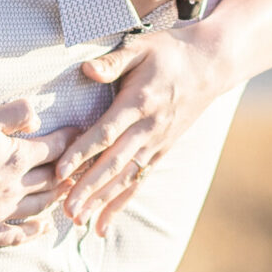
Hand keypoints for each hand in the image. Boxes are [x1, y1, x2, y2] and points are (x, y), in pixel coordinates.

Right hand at [0, 100, 76, 247]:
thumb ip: (12, 115)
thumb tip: (38, 118)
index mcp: (16, 158)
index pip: (54, 148)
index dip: (70, 140)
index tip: (83, 135)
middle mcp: (16, 187)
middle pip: (51, 178)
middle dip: (70, 170)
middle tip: (84, 166)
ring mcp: (2, 213)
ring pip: (39, 206)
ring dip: (56, 198)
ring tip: (69, 192)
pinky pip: (17, 234)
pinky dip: (33, 231)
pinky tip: (42, 228)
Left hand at [56, 26, 228, 234]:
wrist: (211, 65)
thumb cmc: (169, 52)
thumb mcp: (141, 47)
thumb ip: (113, 62)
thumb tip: (88, 70)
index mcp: (139, 103)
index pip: (106, 132)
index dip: (82, 153)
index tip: (61, 171)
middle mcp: (148, 129)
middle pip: (114, 163)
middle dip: (89, 189)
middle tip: (66, 209)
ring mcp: (156, 143)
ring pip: (125, 179)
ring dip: (101, 202)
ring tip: (78, 221)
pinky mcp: (160, 151)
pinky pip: (138, 181)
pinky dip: (120, 203)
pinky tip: (103, 223)